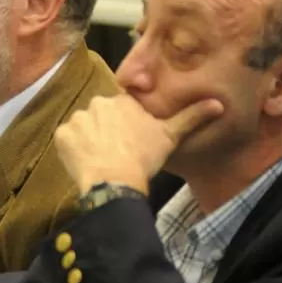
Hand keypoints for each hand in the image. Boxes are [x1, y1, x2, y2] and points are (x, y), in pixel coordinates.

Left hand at [55, 94, 223, 193]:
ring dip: (89, 139)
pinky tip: (86, 162)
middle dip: (106, 130)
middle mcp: (97, 103)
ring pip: (83, 127)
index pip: (121, 108)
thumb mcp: (170, 136)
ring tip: (100, 159)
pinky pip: (66, 140)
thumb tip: (220, 104)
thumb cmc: (144, 158)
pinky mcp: (61, 135)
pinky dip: (73, 150)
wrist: (115, 181)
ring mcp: (77, 118)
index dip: (125, 125)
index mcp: (123, 101)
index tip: (129, 141)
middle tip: (115, 152)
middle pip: (100, 115)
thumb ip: (192, 117)